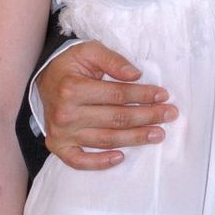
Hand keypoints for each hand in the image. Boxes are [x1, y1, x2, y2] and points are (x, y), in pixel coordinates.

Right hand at [38, 41, 178, 170]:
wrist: (44, 79)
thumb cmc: (71, 64)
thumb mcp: (90, 51)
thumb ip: (113, 60)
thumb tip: (136, 75)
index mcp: (73, 88)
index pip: (117, 95)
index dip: (143, 95)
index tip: (163, 95)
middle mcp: (66, 114)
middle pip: (115, 119)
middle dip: (147, 116)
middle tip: (169, 115)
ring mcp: (61, 133)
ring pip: (105, 139)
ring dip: (134, 138)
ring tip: (157, 134)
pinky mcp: (58, 146)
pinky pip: (79, 161)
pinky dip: (99, 163)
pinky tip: (121, 157)